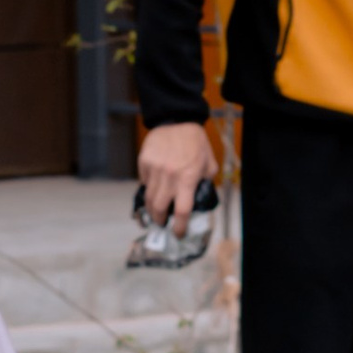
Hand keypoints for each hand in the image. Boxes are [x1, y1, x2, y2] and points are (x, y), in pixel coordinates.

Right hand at [135, 122, 216, 237]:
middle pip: (159, 208)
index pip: (182, 211)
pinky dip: (148, 186)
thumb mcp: (208, 164)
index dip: (179, 227)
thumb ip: (204, 182)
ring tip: (155, 210)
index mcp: (188, 178)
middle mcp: (170, 176)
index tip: (178, 233)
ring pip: (148, 197)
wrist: (178, 119)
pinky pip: (144, 181)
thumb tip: (198, 199)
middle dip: (159, 220)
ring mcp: (154, 169)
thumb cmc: (196, 143)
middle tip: (162, 223)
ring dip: (151, 208)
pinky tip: (155, 184)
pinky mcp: (144, 162)